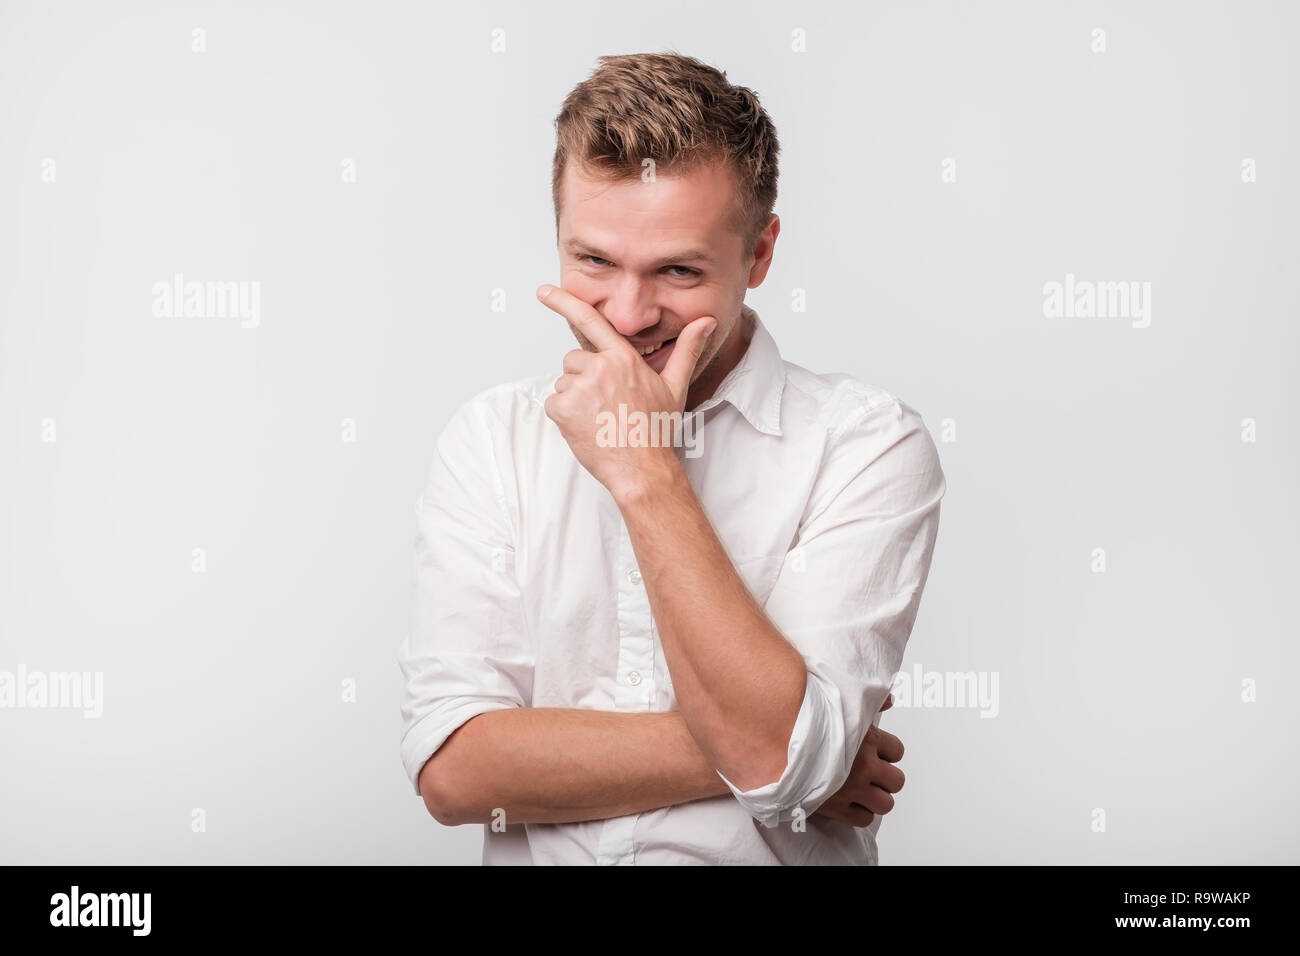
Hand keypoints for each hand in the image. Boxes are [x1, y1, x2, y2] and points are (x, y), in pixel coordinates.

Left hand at [536, 284, 715, 498]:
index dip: (564, 302)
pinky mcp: (563, 409)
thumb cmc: (656, 429)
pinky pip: (554, 403)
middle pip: (575, 360)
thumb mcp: (675, 386)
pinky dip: (565, 415)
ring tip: (599, 418)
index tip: (544, 291)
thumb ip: (686, 349)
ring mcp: (580, 388)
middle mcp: (600, 368)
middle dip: (584, 378)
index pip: (590, 320)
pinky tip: (586, 427)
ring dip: (575, 398)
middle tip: (605, 404)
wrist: (642, 469)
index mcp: (624, 358)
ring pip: (564, 383)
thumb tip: (707, 322)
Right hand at [813, 694, 904, 826]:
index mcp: (866, 739)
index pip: (898, 751)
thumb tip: (890, 698)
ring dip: (875, 797)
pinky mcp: (837, 808)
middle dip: (885, 777)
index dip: (887, 752)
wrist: (773, 743)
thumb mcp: (838, 705)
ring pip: (885, 804)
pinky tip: (850, 801)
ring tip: (861, 789)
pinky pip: (864, 819)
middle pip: (896, 781)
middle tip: (869, 772)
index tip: (874, 751)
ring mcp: (852, 789)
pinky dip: (860, 812)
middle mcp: (864, 766)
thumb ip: (869, 702)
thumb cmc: (803, 723)